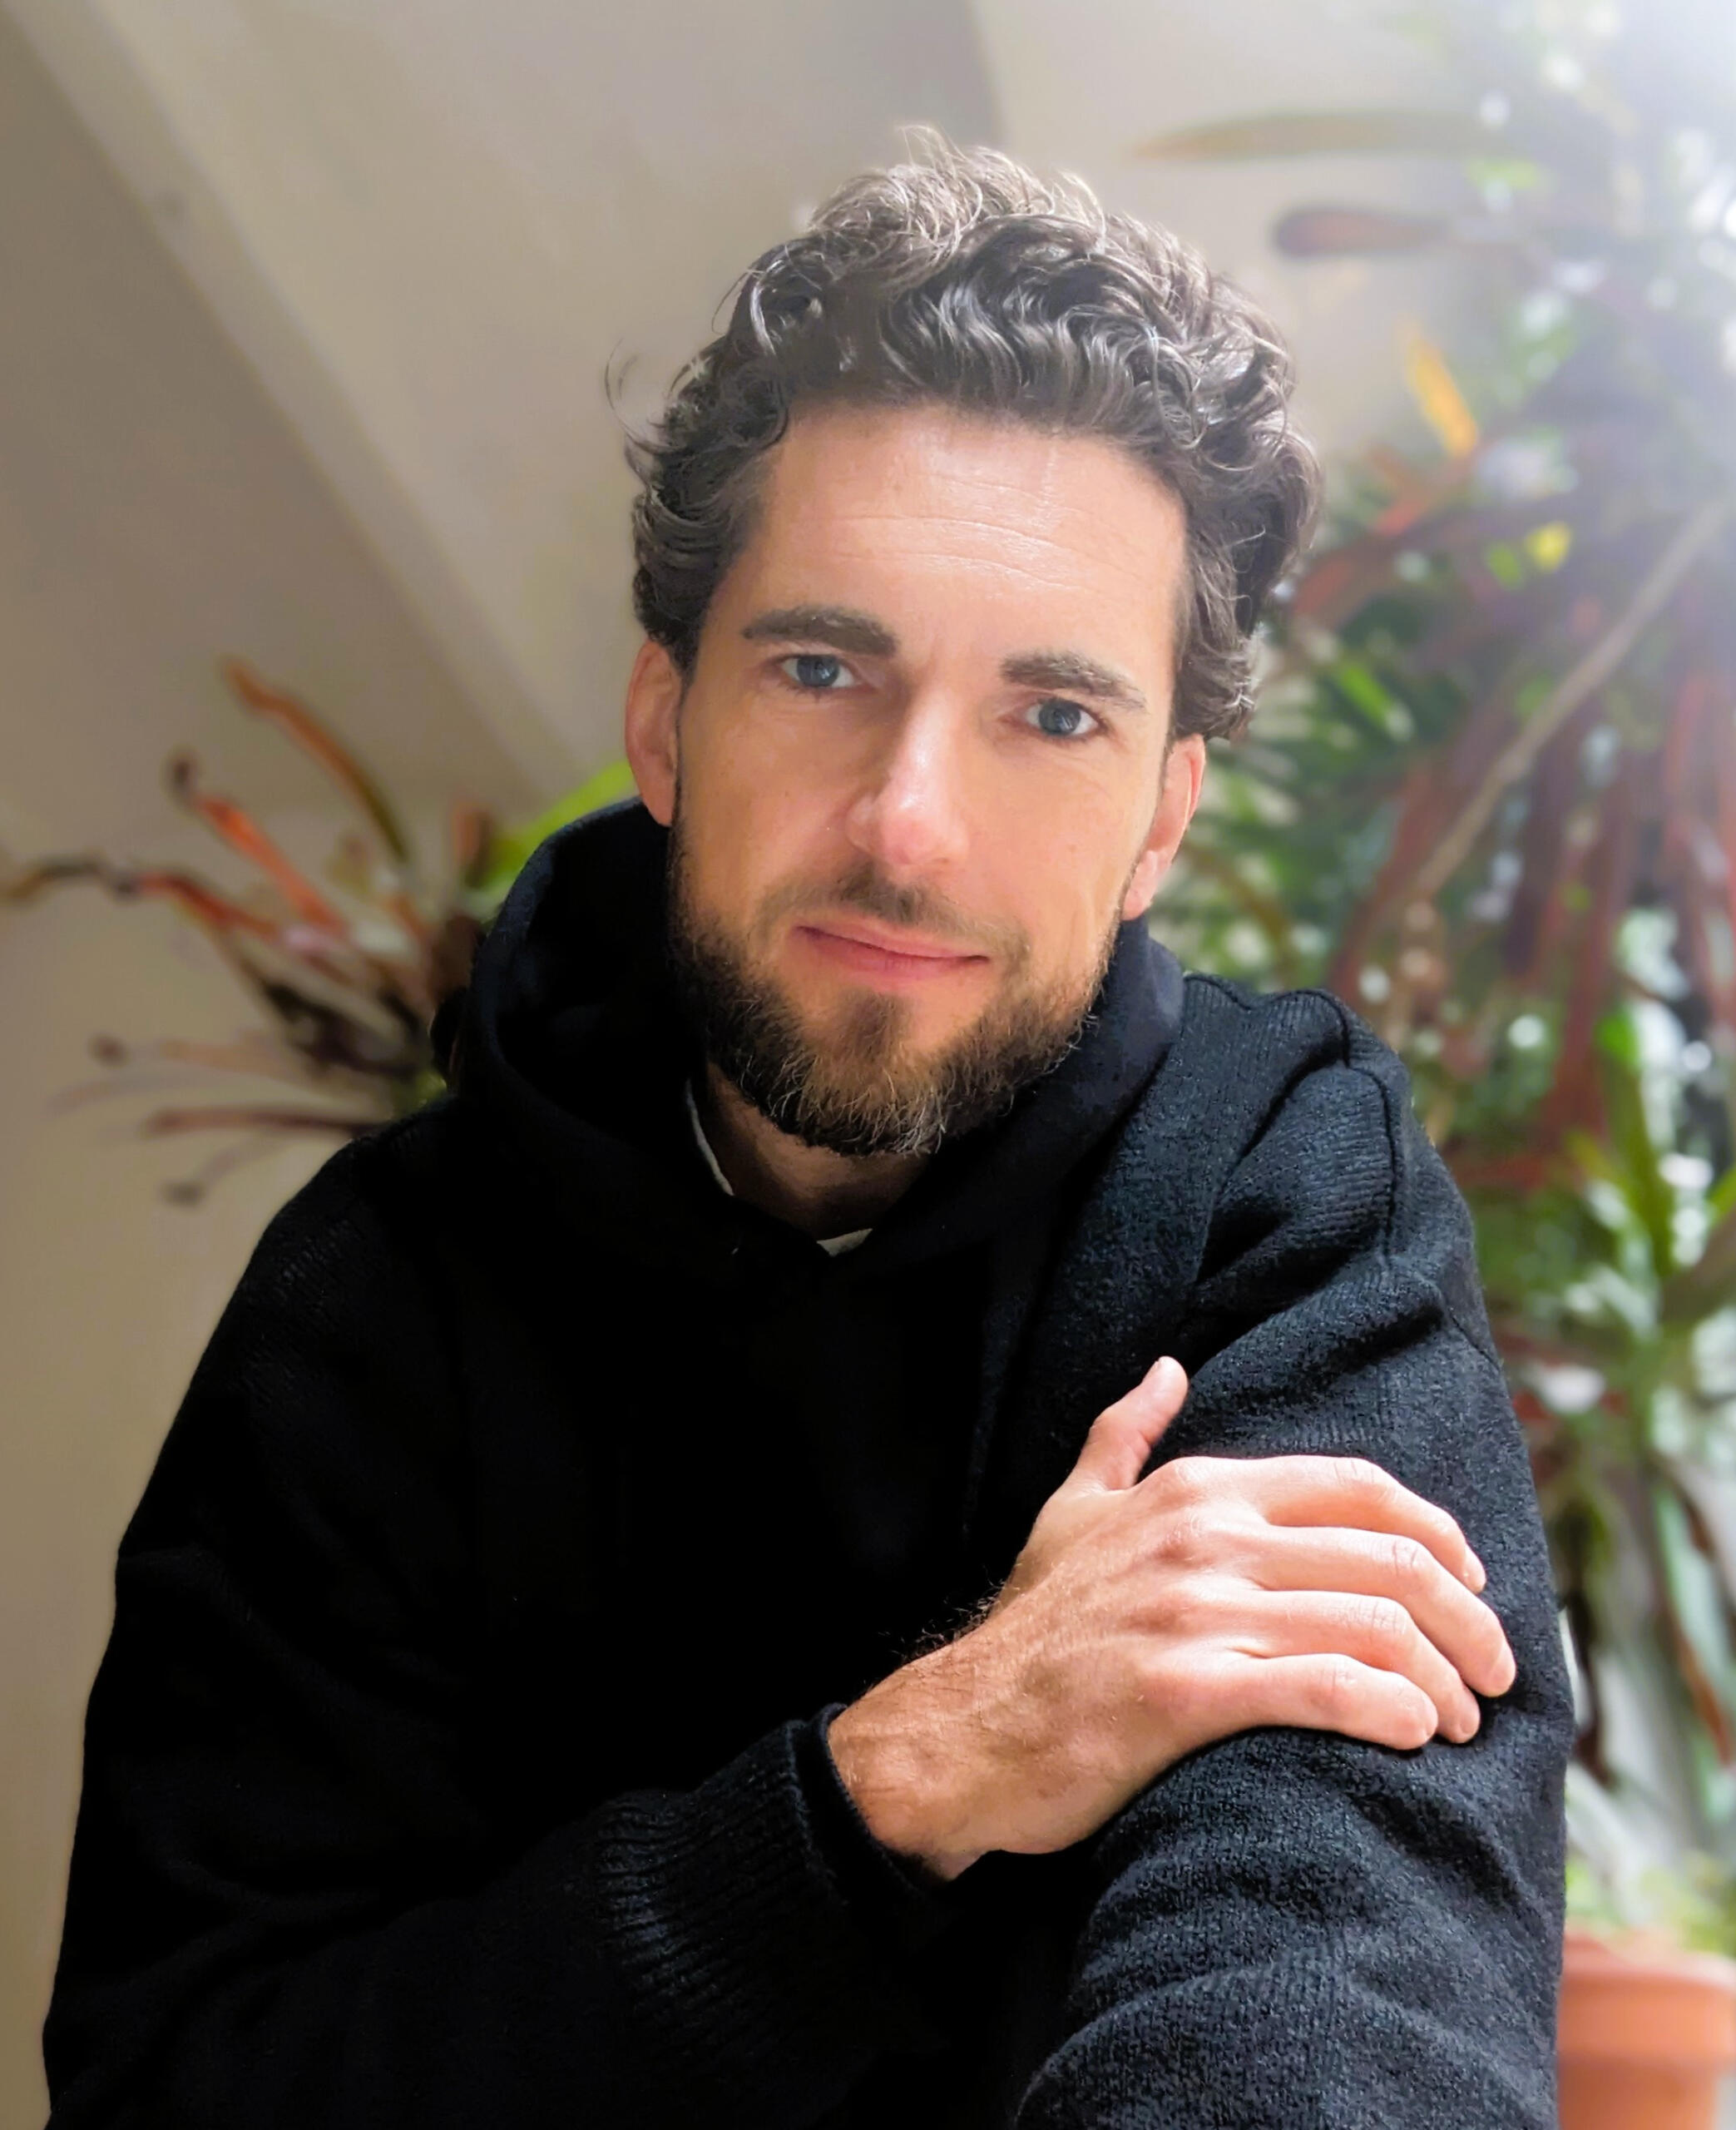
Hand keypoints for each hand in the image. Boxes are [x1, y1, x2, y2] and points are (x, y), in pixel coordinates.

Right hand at [828, 1355, 1516, 1879]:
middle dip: (1468, 1619)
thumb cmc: (1035, 1626)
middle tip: (1497, 1674)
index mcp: (1196, 1490)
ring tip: (1461, 1720)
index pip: (1358, 1488)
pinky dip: (1387, 1709)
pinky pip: (1319, 1689)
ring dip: (1442, 1678)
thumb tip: (1167, 1371)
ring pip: (1370, 1627)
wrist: (963, 1726)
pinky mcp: (1184, 1693)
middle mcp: (1205, 1539)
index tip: (1475, 1584)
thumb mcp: (1072, 1510)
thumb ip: (1124, 1435)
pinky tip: (1414, 1735)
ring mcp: (1194, 1613)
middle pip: (1388, 1560)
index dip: (1438, 1533)